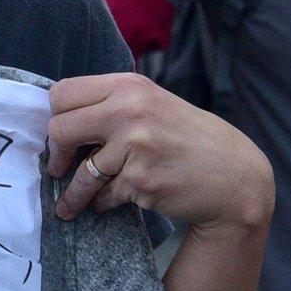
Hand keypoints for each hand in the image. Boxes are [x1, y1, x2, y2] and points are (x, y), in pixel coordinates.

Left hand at [44, 73, 274, 235]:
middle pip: (60, 129)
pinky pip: (102, 196)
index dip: (55, 117)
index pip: (63, 93)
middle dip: (56, 154)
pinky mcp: (141, 181)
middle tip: (59, 168)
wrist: (235, 176)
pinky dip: (101, 204)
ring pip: (79, 173)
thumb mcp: (153, 104)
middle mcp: (130, 111)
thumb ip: (112, 104)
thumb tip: (60, 119)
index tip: (61, 136)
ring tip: (70, 204)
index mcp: (129, 86)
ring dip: (73, 193)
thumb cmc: (188, 140)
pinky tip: (109, 203)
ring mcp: (135, 146)